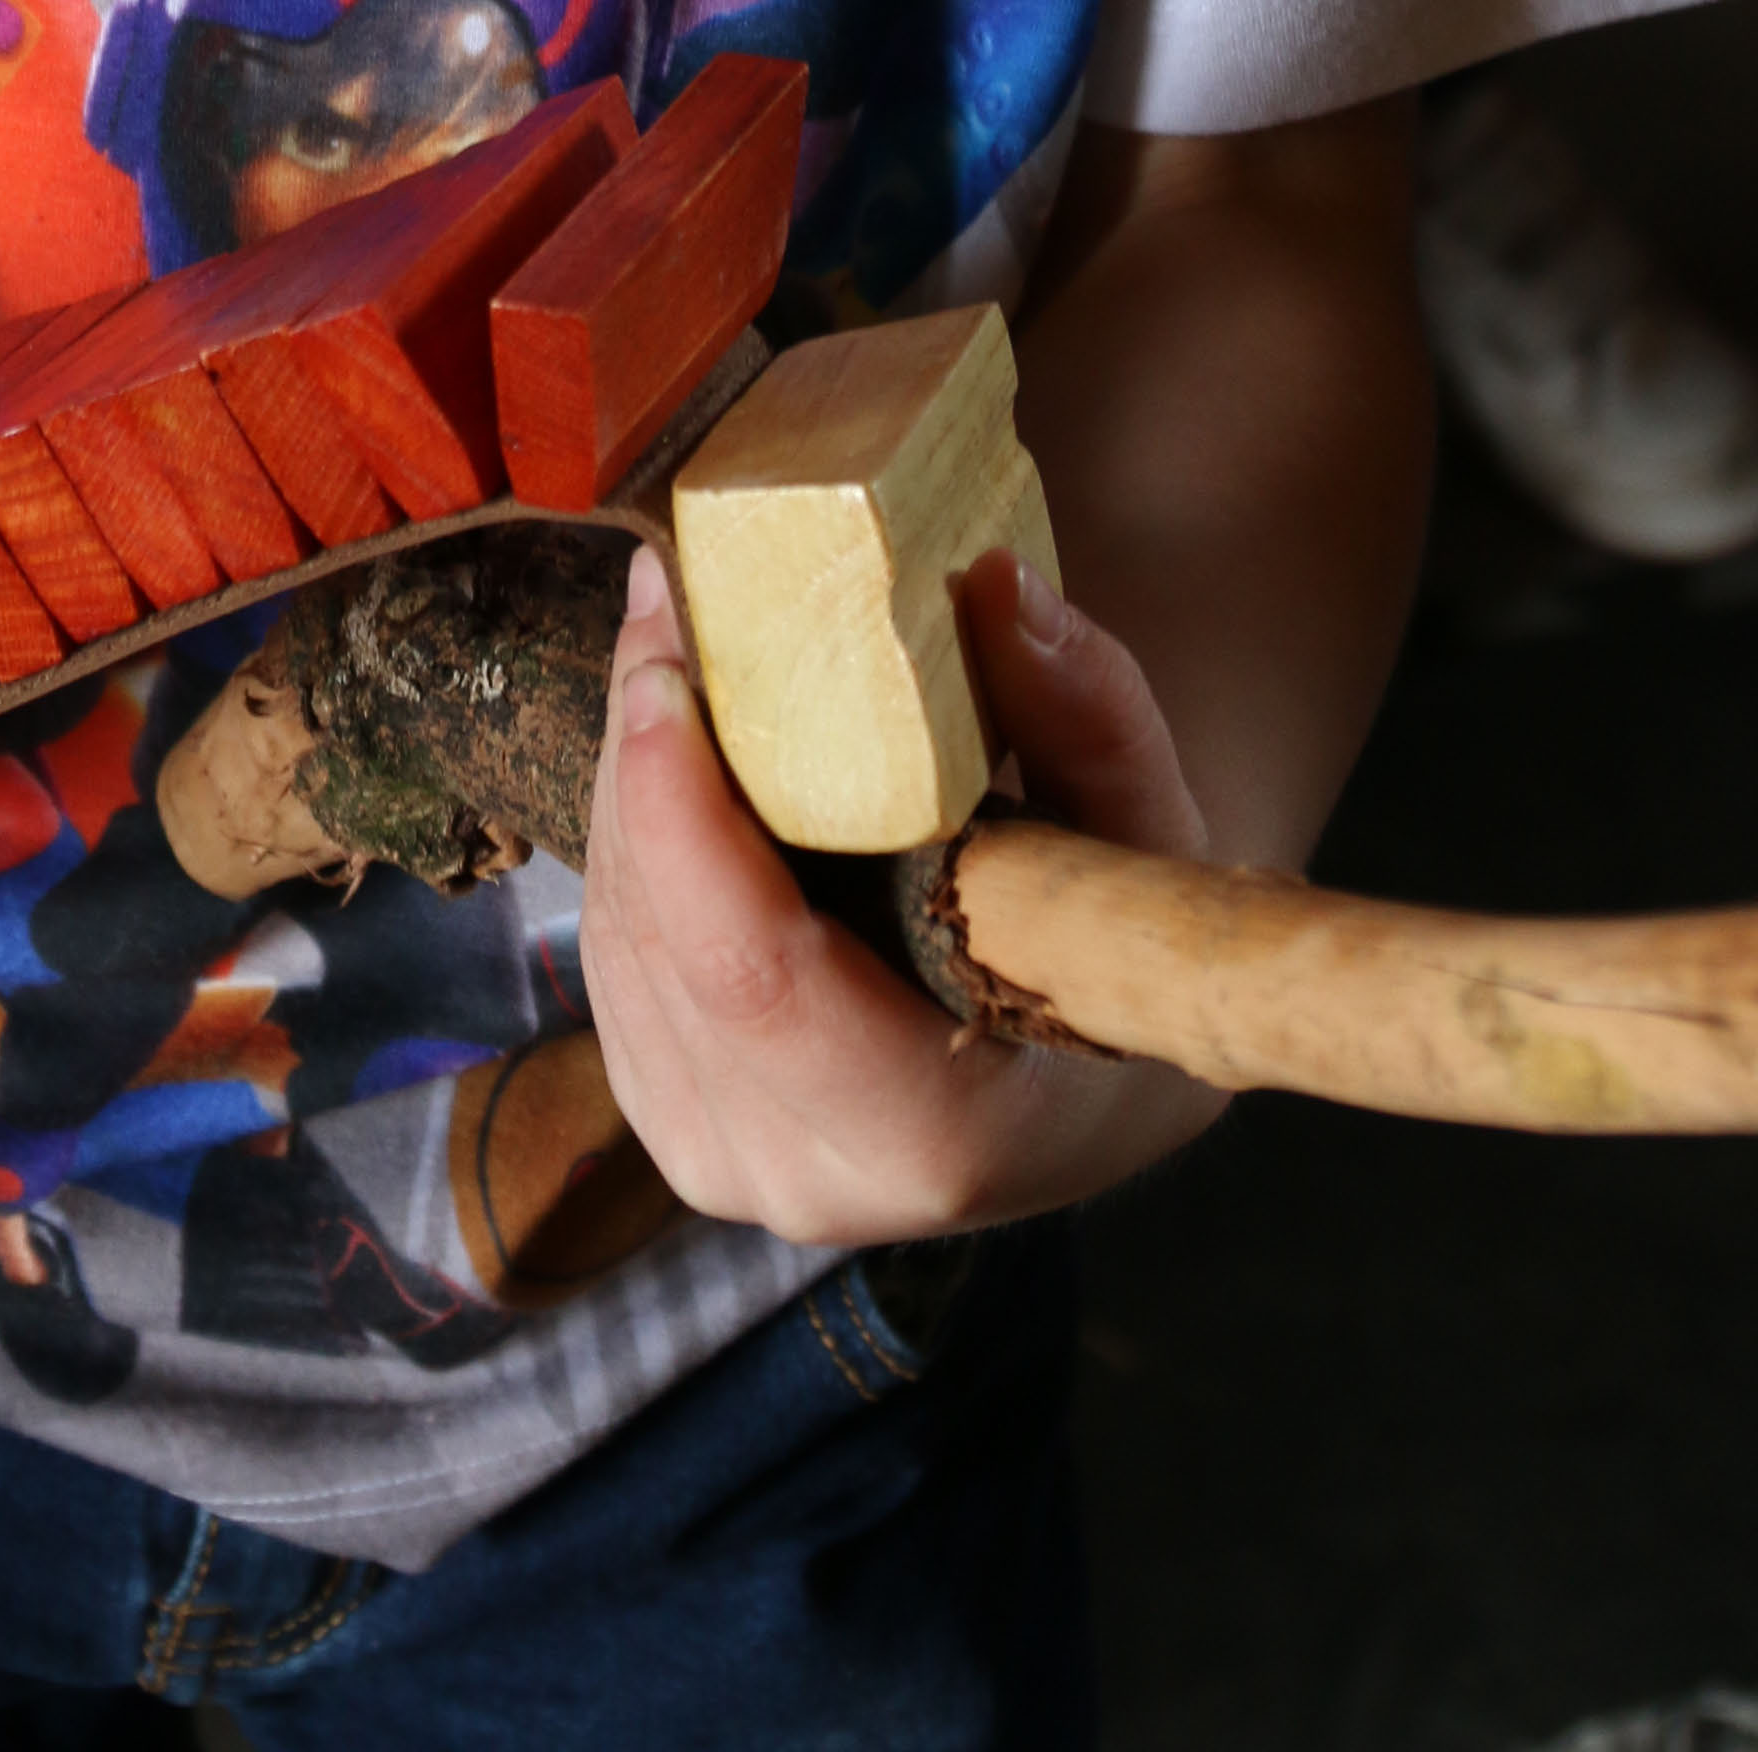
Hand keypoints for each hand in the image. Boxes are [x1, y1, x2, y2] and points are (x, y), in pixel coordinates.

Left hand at [579, 543, 1226, 1243]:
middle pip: (664, 943)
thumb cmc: (1122, 954)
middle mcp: (809, 1177)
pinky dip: (627, 837)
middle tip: (669, 597)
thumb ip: (1085, 710)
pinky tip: (665, 741)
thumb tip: (995, 580)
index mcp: (933, 1135)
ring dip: (625, 781)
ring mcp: (725, 1163)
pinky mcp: (674, 1118)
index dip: (684, 814)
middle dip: (645, 755)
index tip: (671, 661)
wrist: (1084, 1084)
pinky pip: (611, 959)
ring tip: (669, 642)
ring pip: (617, 944)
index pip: (754, 976)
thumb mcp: (1146, 831)